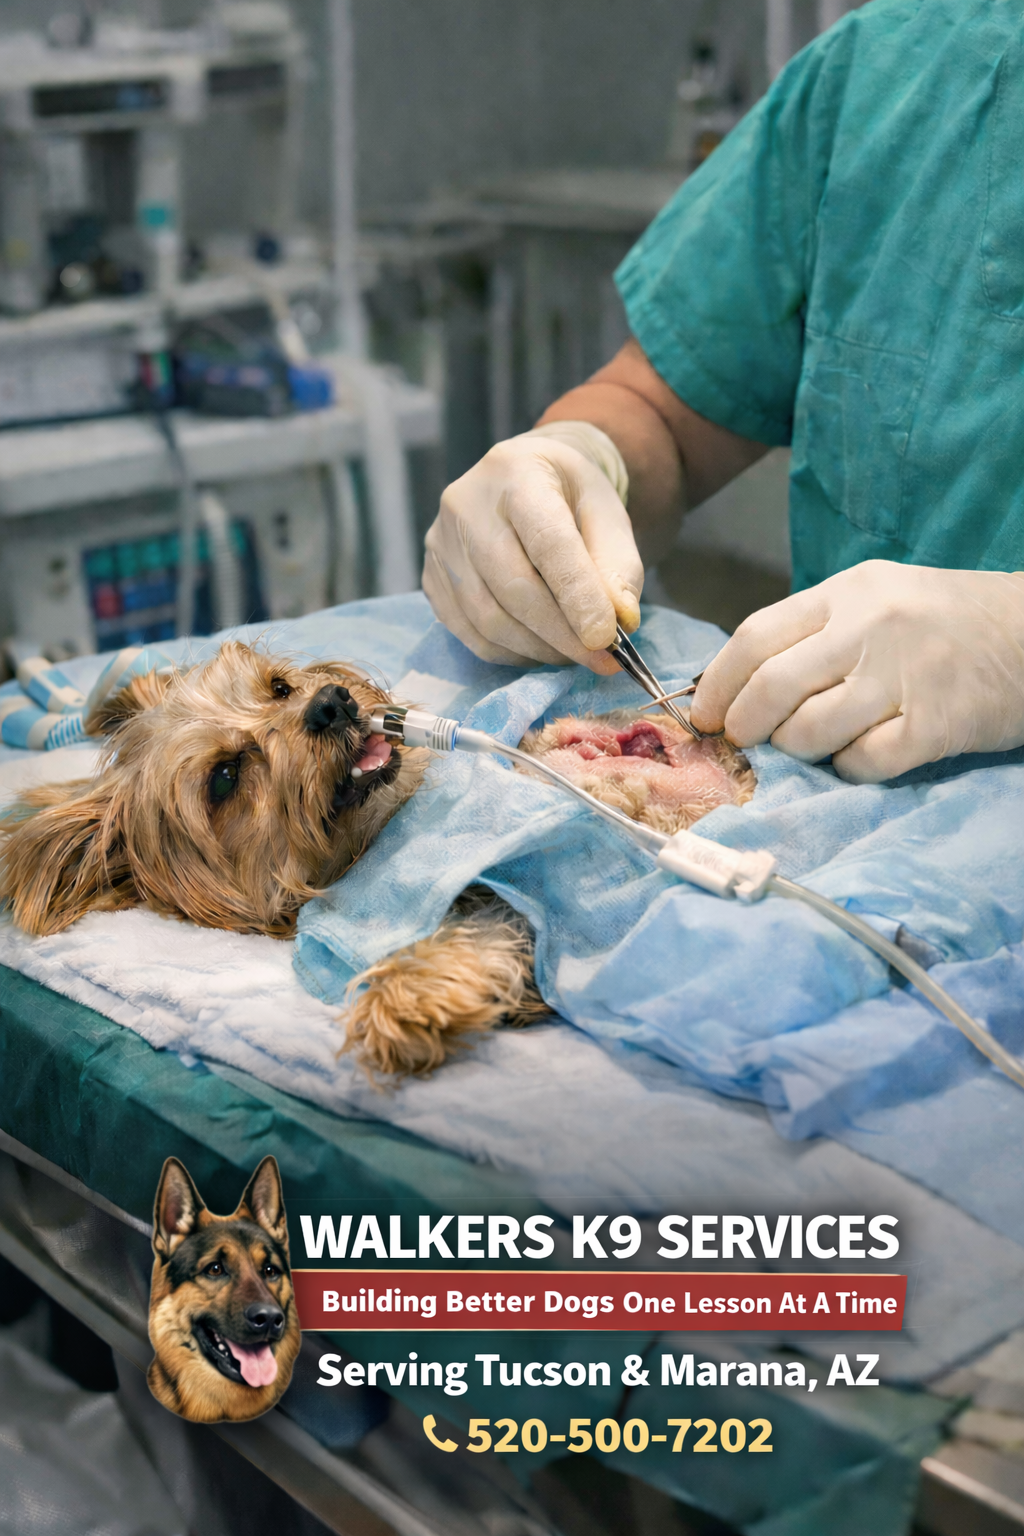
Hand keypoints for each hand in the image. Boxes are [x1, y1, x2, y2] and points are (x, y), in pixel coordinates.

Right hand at [423, 425, 643, 671]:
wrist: (523, 477)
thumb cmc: (569, 497)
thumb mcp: (607, 515)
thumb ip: (618, 566)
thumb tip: (620, 622)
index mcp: (517, 474)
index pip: (547, 542)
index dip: (577, 596)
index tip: (606, 639)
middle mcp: (466, 505)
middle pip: (513, 587)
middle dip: (562, 634)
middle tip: (601, 660)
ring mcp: (440, 544)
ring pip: (489, 618)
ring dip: (539, 649)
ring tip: (575, 654)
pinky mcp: (431, 578)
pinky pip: (470, 633)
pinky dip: (511, 652)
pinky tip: (540, 648)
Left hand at [690, 560, 1023, 781]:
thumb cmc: (944, 620)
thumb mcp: (876, 598)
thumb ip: (813, 631)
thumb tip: (738, 682)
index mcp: (847, 592)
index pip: (755, 637)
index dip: (717, 683)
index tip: (703, 713)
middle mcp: (870, 629)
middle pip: (772, 687)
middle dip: (744, 724)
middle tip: (743, 739)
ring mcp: (904, 677)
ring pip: (811, 731)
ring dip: (797, 748)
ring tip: (810, 743)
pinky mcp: (934, 725)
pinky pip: (863, 763)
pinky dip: (849, 768)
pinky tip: (860, 755)